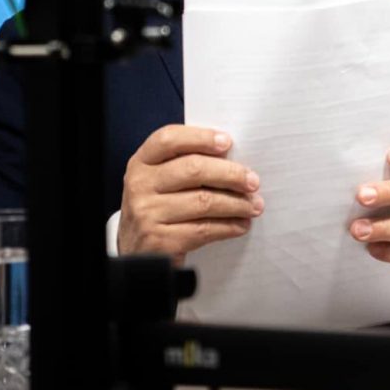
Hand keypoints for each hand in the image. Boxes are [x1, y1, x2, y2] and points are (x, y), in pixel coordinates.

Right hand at [118, 125, 262, 259]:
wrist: (136, 251)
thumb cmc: (157, 208)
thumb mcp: (160, 181)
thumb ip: (185, 164)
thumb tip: (232, 158)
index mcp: (141, 162)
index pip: (169, 139)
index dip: (200, 137)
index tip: (227, 142)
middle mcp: (140, 185)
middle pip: (193, 169)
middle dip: (231, 174)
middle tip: (253, 181)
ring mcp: (147, 213)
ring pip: (203, 201)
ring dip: (236, 204)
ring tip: (253, 205)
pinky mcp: (160, 240)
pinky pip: (204, 229)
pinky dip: (228, 226)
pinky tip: (240, 224)